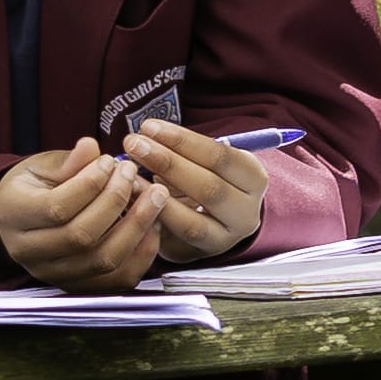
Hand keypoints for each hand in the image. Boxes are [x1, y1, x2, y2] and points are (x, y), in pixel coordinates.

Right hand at [0, 144, 166, 291]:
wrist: (22, 220)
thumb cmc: (34, 188)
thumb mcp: (41, 166)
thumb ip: (68, 161)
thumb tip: (91, 148)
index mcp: (14, 215)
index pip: (56, 207)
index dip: (89, 184)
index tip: (109, 161)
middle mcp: (29, 252)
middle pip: (81, 236)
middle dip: (116, 201)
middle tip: (133, 174)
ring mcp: (54, 274)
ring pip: (103, 260)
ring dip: (136, 227)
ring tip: (154, 197)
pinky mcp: (80, 285)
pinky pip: (118, 280)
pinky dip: (142, 254)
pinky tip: (151, 226)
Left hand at [121, 119, 269, 266]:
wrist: (214, 223)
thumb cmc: (205, 180)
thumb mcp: (206, 163)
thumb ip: (185, 152)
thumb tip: (145, 136)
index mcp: (253, 178)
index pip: (220, 156)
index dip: (183, 141)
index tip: (149, 127)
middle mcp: (247, 211)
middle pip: (208, 187)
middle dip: (167, 163)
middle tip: (133, 144)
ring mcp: (227, 238)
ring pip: (192, 219)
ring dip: (155, 195)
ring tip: (127, 174)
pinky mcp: (203, 253)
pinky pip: (177, 237)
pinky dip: (154, 215)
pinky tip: (132, 198)